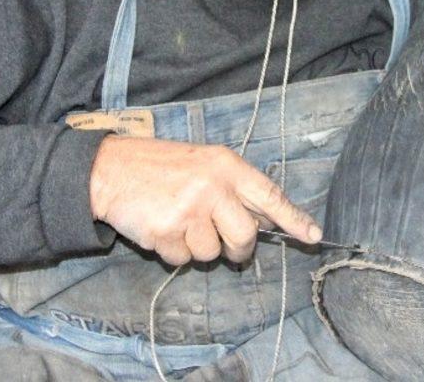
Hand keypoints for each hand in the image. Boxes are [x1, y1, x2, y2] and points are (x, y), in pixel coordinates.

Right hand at [88, 136, 320, 265]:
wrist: (110, 169)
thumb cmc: (160, 167)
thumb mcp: (203, 163)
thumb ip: (233, 189)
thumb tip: (262, 223)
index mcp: (226, 165)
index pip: (269, 195)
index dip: (292, 219)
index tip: (313, 236)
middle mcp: (213, 186)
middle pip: (245, 236)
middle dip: (238, 248)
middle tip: (222, 242)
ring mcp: (190, 209)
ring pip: (212, 253)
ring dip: (196, 246)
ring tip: (177, 219)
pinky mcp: (167, 231)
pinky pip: (183, 260)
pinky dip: (173, 251)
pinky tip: (160, 226)